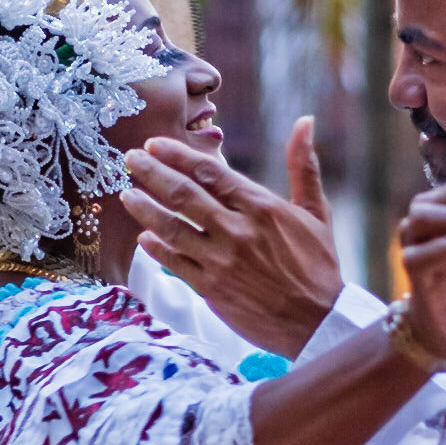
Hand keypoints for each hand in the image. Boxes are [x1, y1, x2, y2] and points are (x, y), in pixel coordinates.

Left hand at [122, 116, 343, 356]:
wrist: (318, 322)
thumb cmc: (319, 267)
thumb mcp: (316, 212)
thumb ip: (304, 166)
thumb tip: (305, 122)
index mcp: (261, 207)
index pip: (210, 172)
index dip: (178, 156)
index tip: (155, 144)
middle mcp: (237, 230)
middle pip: (184, 195)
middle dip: (153, 173)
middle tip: (130, 159)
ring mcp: (222, 261)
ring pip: (173, 229)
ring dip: (146, 209)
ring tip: (126, 195)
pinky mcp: (213, 289)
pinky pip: (177, 265)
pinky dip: (158, 250)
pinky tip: (143, 238)